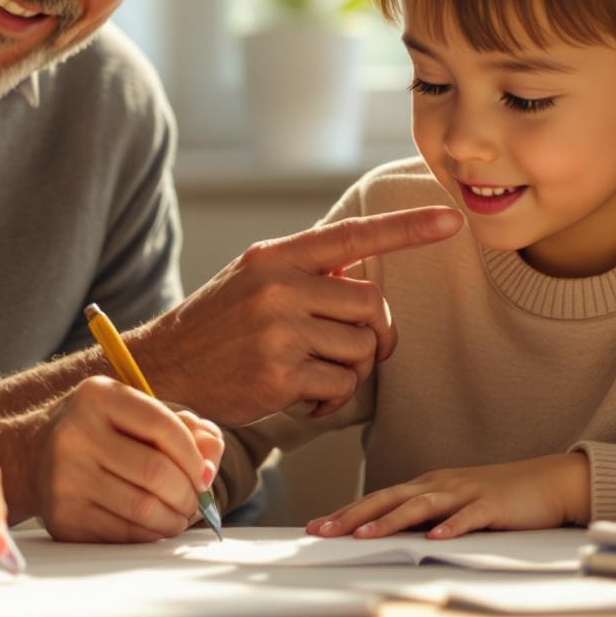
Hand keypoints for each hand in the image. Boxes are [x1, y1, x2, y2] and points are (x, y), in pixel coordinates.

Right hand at [0, 377, 223, 542]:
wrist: (35, 455)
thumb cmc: (104, 432)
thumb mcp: (140, 415)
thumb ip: (188, 429)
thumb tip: (211, 458)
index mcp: (96, 396)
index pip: (164, 428)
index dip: (195, 457)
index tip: (204, 474)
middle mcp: (74, 434)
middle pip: (156, 473)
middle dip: (189, 493)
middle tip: (195, 500)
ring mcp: (63, 478)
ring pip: (144, 509)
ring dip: (175, 519)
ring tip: (179, 514)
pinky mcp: (63, 518)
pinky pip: (124, 535)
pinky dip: (151, 535)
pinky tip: (154, 526)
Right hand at [130, 207, 460, 425]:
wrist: (164, 369)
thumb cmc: (218, 326)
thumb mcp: (255, 279)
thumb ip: (306, 273)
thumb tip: (363, 281)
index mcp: (277, 257)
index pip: (353, 235)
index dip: (407, 228)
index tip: (451, 219)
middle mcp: (279, 286)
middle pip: (372, 304)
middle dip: (377, 333)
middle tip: (359, 349)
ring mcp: (279, 330)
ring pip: (363, 348)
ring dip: (353, 369)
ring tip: (318, 373)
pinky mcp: (280, 373)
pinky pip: (342, 384)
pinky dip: (334, 397)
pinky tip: (306, 395)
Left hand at [307, 454, 589, 539]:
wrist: (549, 482)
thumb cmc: (500, 497)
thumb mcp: (455, 505)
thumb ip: (425, 518)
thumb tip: (391, 539)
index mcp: (428, 485)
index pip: (378, 498)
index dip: (346, 512)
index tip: (315, 527)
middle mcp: (440, 485)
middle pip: (388, 498)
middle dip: (351, 515)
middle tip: (321, 531)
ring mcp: (465, 493)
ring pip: (421, 506)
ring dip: (391, 521)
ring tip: (364, 536)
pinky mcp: (491, 505)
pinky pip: (467, 517)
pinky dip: (450, 528)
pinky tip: (434, 540)